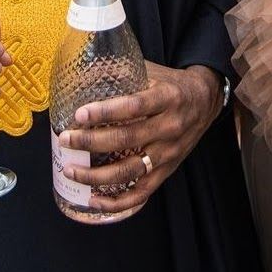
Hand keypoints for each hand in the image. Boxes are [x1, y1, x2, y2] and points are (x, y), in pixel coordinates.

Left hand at [58, 62, 222, 214]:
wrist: (205, 101)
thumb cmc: (172, 84)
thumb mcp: (153, 72)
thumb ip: (123, 71)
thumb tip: (85, 70)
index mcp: (167, 97)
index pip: (134, 106)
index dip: (106, 111)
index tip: (80, 114)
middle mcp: (170, 127)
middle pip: (127, 139)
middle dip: (91, 142)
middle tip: (65, 139)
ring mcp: (169, 153)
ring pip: (130, 171)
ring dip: (97, 175)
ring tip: (71, 170)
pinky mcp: (168, 171)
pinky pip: (142, 193)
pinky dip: (117, 201)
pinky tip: (94, 199)